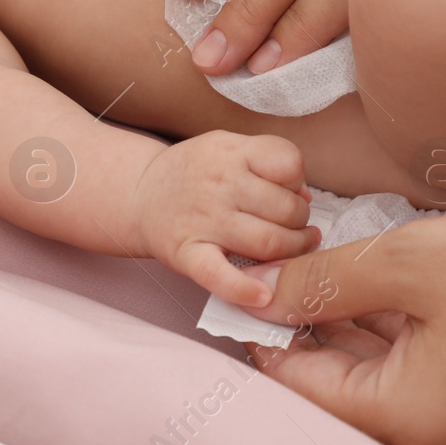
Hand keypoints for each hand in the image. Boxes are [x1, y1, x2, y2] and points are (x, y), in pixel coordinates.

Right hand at [133, 131, 319, 306]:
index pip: (288, 163)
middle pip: (285, 208)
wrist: (140, 194)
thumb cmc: (195, 172)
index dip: (298, 181)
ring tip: (294, 249)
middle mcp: (219, 185)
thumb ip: (268, 162)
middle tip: (296, 226)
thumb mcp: (229, 148)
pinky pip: (219, 276)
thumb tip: (305, 195)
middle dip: (301, 221)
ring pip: (268, 242)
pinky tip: (263, 295)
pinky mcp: (187, 254)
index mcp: (232, 153)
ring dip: (292, 251)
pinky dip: (244, 289)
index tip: (291, 191)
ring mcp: (203, 221)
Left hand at [240, 199, 445, 444]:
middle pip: (336, 381)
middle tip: (274, 256)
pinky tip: (370, 270)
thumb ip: (326, 280)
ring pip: (378, 367)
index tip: (238, 273)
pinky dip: (392, 321)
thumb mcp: (413, 260)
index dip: (261, 327)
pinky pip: (419, 361)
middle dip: (302, 319)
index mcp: (408, 422)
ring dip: (345, 315)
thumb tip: (257, 291)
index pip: (299, 384)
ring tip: (314, 253)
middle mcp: (436, 437)